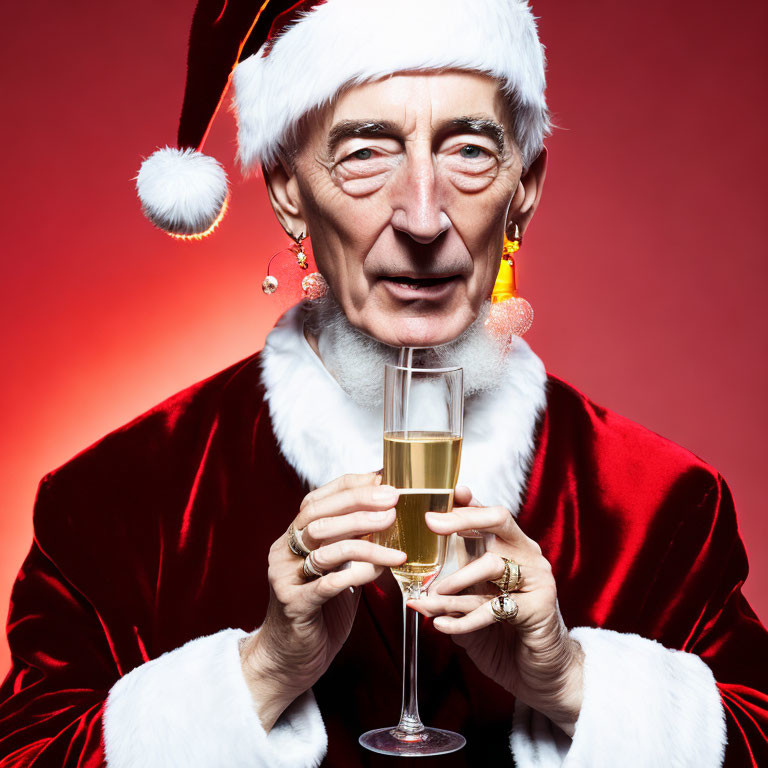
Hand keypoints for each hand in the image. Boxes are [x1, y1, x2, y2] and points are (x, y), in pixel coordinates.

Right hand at [239, 473, 405, 730]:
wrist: (288, 661)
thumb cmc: (319, 612)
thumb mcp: (335, 570)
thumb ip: (351, 544)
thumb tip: (388, 515)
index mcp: (292, 537)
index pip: (318, 499)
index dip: (350, 485)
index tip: (382, 478)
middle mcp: (283, 551)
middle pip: (318, 515)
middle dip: (358, 503)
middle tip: (392, 500)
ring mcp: (285, 577)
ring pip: (324, 546)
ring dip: (364, 537)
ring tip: (394, 534)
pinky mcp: (294, 605)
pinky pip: (327, 583)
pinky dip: (357, 573)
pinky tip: (381, 570)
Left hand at [408, 487, 583, 735]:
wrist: (541, 674)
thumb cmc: (503, 636)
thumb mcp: (472, 608)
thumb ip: (450, 594)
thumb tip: (414, 592)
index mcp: (511, 547)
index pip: (489, 514)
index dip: (468, 502)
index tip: (447, 492)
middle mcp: (527, 555)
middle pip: (498, 520)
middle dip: (462, 519)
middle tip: (431, 524)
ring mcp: (537, 579)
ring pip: (492, 564)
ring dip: (456, 580)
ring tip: (431, 596)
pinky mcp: (539, 608)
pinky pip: (495, 607)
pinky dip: (464, 618)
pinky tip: (442, 626)